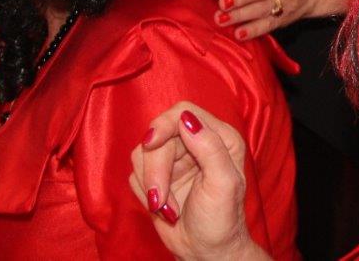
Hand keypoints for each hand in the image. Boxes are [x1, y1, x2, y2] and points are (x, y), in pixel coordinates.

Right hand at [130, 102, 268, 260]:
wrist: (206, 251)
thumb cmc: (222, 219)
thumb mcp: (223, 183)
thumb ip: (210, 147)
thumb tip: (186, 118)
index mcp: (219, 137)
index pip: (182, 112)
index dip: (163, 125)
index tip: (151, 144)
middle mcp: (196, 143)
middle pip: (158, 135)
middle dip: (155, 169)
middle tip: (160, 199)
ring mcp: (175, 160)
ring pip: (142, 153)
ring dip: (151, 184)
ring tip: (168, 207)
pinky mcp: (157, 177)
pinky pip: (135, 173)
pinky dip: (145, 192)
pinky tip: (164, 208)